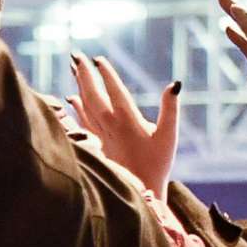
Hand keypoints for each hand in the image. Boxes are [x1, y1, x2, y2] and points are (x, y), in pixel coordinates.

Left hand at [67, 55, 181, 201]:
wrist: (141, 191)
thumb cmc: (158, 163)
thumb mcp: (169, 135)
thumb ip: (171, 109)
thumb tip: (175, 84)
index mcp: (128, 121)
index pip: (115, 91)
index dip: (106, 74)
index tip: (98, 58)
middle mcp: (110, 126)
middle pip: (94, 95)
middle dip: (85, 74)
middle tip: (76, 55)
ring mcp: (101, 135)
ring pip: (85, 105)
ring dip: (79, 85)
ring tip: (73, 68)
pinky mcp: (96, 144)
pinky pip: (82, 121)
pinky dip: (76, 107)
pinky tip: (71, 97)